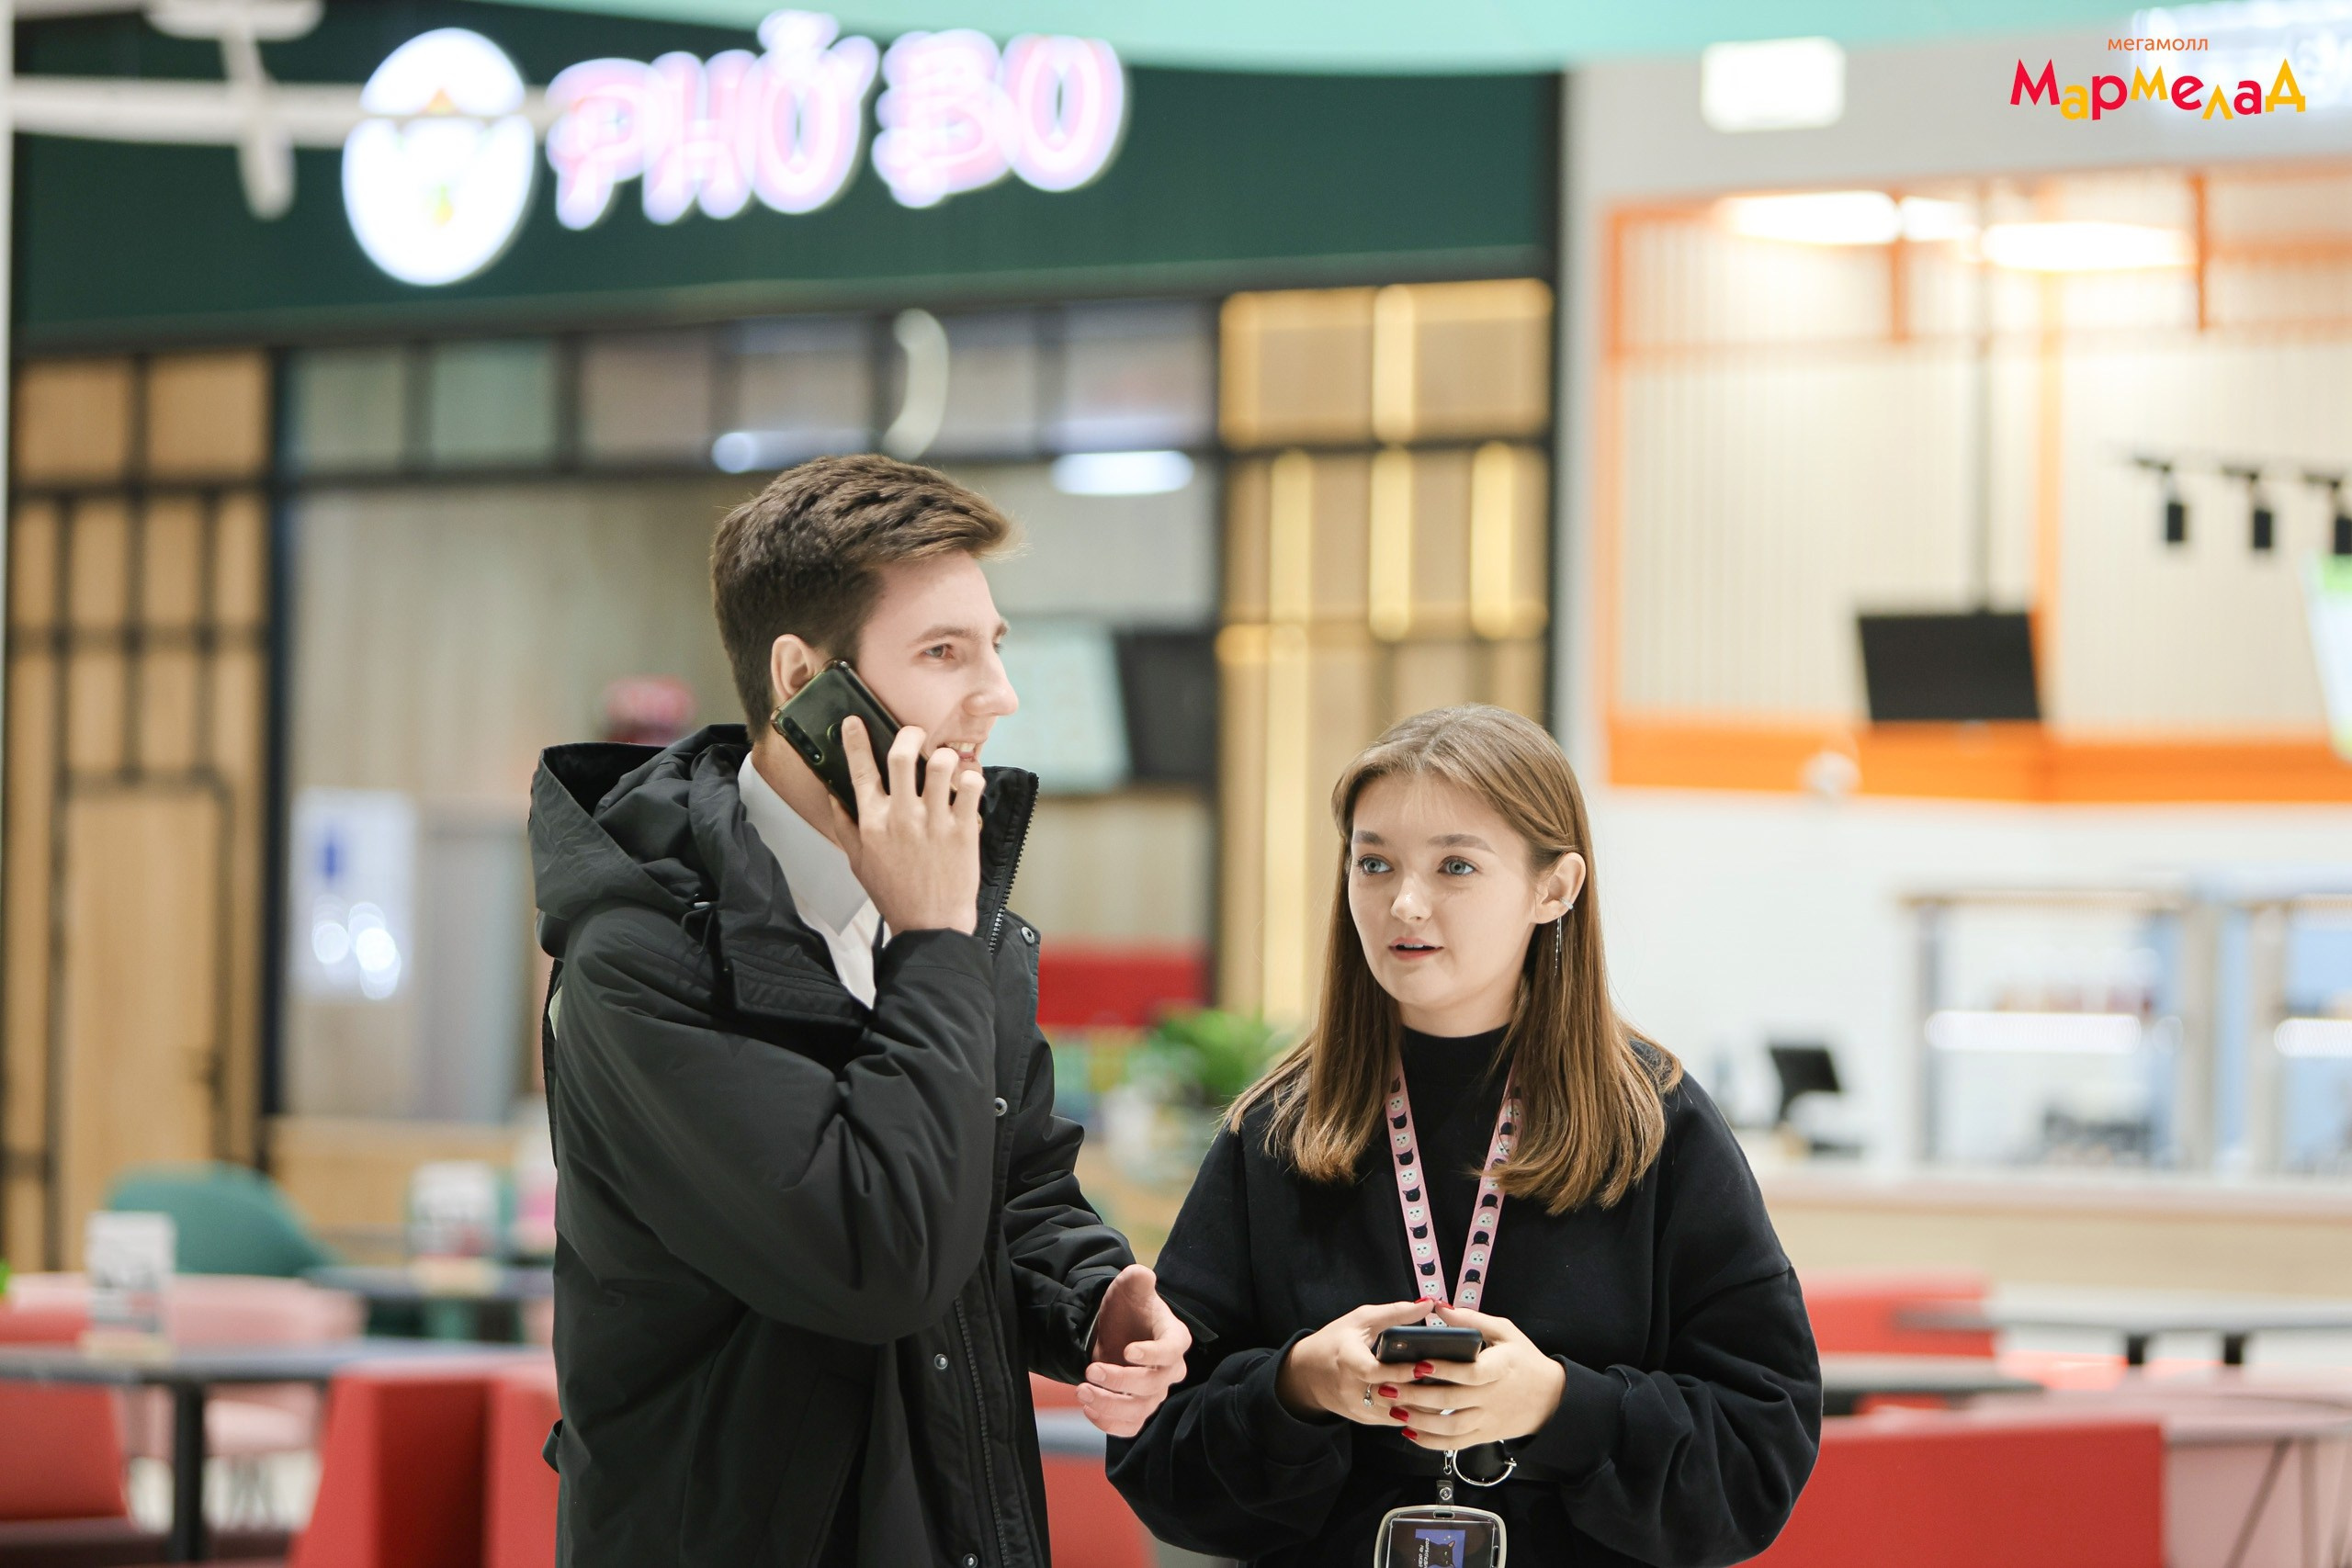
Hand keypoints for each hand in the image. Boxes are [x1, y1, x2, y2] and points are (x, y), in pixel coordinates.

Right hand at [825, 716, 983, 934]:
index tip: (854, 722)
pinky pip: (971, 786)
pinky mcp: (962, 829)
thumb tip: (833, 797)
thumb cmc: (894, 895)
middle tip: (914, 733)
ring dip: (944, 755)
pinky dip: (971, 776)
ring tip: (944, 763)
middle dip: (908, 734)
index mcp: (873, 823)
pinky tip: (967, 782)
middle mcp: (902, 817)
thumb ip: (845, 827)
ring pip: (940, 764)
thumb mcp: (858, 863)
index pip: (860, 771)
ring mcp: (934, 821)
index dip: (855, 741)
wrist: (930, 926)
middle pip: (901, 755)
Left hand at [1077, 1265, 1191, 1437]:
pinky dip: (1109, 1424)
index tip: (1127, 1351)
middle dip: (1120, 1381)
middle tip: (1090, 1370)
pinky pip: (1130, 1427)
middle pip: (1153, 1385)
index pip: (1171, 1351)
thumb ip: (1136, 1280)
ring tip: (1082, 1391)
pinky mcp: (1138, 1409)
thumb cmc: (1129, 1307)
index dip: (1152, 1355)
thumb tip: (1141, 1274)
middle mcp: (1169, 1369)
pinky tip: (1089, 1408)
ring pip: (1140, 1410)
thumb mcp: (1130, 1288)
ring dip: (1110, 1406)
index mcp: (1174, 1337)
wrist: (1116, 1330)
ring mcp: (1155, 1393)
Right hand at [1274, 1299, 1433, 1423]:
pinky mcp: (1364, 1420)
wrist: (1306, 1374)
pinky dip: (1412, 1412)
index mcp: (1346, 1361)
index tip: (1425, 1365)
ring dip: (1421, 1405)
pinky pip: (1393, 1420)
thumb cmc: (1336, 1341)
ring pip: (1396, 1414)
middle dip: (1420, 1391)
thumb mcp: (1361, 1320)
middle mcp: (1350, 1390)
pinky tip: (1431, 1400)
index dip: (1400, 1372)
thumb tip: (1428, 1303)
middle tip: (1449, 1380)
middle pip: (1391, 1397)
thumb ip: (1395, 1313)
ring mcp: (1357, 1409)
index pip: (1374, 1372)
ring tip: (1445, 1391)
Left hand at [1377, 1304, 1566, 1449]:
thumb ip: (1473, 1320)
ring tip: (1395, 1410)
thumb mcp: (1505, 1332)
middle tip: (1389, 1387)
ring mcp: (1487, 1419)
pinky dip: (1431, 1441)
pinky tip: (1410, 1431)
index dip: (1444, 1370)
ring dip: (1420, 1421)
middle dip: (1417, 1396)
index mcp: (1500, 1368)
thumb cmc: (1524, 1359)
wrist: (1550, 1397)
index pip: (1470, 1373)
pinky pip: (1455, 1443)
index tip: (1419, 1363)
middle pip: (1452, 1401)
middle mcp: (1492, 1397)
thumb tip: (1440, 1307)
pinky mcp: (1483, 1435)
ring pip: (1451, 1427)